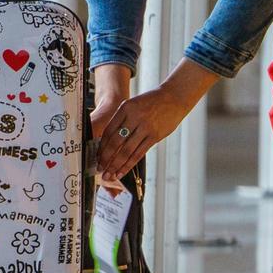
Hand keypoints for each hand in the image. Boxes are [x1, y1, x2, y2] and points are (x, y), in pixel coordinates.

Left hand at [93, 59, 217, 184]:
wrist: (175, 97)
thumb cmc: (151, 102)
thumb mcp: (132, 105)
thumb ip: (121, 120)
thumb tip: (107, 142)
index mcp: (125, 108)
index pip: (108, 131)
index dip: (101, 147)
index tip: (97, 157)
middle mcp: (134, 117)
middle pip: (115, 143)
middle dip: (105, 159)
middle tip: (100, 169)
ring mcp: (145, 127)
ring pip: (126, 151)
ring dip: (115, 165)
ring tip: (109, 175)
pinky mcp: (155, 136)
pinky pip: (139, 154)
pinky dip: (129, 165)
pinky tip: (122, 172)